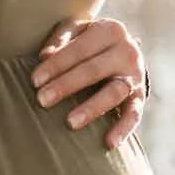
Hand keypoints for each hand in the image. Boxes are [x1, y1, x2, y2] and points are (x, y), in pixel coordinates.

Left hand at [32, 17, 147, 148]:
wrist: (121, 50)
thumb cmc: (88, 41)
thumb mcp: (76, 31)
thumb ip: (61, 39)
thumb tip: (45, 56)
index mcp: (111, 30)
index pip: (80, 48)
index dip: (57, 64)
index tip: (35, 80)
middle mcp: (127, 51)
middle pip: (94, 70)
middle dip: (67, 85)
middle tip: (42, 100)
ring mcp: (135, 76)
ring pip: (114, 93)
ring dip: (92, 108)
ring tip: (70, 122)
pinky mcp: (140, 97)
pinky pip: (134, 115)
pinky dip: (123, 129)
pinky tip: (109, 144)